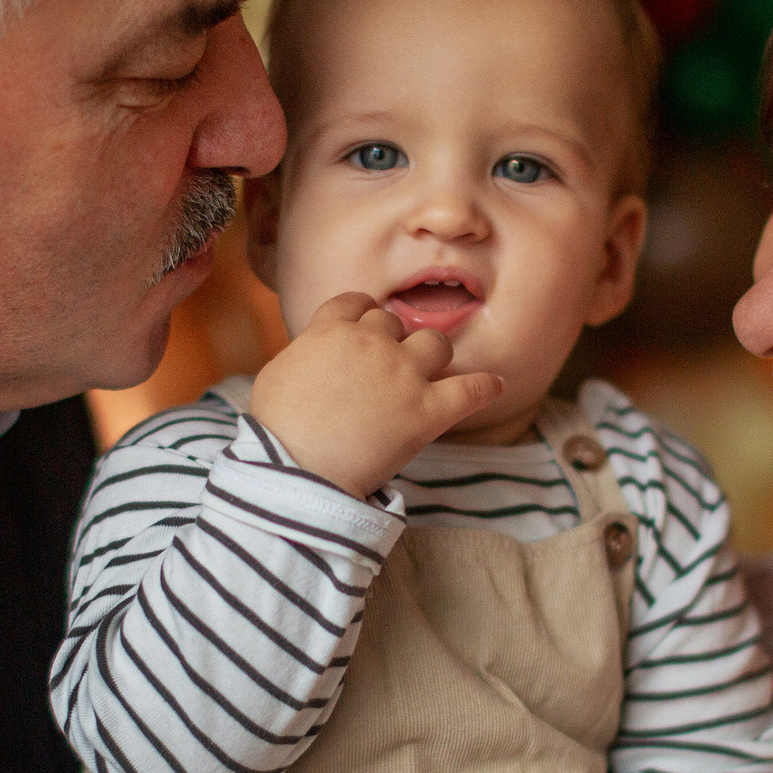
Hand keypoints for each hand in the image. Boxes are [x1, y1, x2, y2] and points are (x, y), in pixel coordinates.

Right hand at [247, 293, 503, 496]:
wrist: (297, 469)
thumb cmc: (276, 430)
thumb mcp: (276, 376)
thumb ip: (305, 354)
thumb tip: (315, 354)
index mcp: (331, 331)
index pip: (357, 303)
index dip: (364, 313)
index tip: (367, 324)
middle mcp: (372, 342)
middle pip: (394, 323)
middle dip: (392, 341)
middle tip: (387, 367)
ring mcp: (404, 374)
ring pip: (435, 344)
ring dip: (432, 356)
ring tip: (430, 373)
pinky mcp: (428, 410)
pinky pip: (471, 389)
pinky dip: (486, 387)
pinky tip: (496, 385)